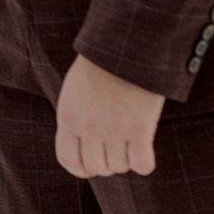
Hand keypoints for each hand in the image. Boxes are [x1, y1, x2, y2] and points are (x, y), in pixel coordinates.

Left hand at [55, 54, 164, 178]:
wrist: (125, 45)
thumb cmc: (101, 65)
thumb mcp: (75, 91)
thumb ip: (75, 117)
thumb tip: (82, 145)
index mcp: (68, 116)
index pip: (68, 160)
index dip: (81, 169)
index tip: (92, 166)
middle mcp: (87, 127)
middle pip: (97, 167)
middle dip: (108, 163)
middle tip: (118, 148)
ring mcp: (112, 129)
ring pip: (120, 167)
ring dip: (127, 159)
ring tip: (131, 140)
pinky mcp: (139, 128)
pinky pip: (142, 165)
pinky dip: (145, 162)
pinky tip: (145, 147)